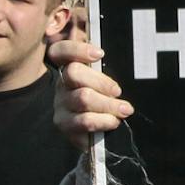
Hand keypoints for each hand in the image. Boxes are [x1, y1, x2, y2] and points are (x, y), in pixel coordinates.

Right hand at [51, 35, 132, 154]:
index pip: (60, 51)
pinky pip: (84, 120)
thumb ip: (106, 69)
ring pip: (83, 98)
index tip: (100, 54)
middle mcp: (61, 85)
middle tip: (118, 91)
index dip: (77, 49)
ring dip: (109, 104)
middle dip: (101, 81)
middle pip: (73, 72)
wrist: (102, 135)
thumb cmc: (108, 102)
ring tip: (124, 109)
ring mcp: (60, 105)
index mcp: (70, 68)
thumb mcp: (107, 82)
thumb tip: (118, 58)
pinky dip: (103, 120)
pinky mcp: (65, 125)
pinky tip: (113, 121)